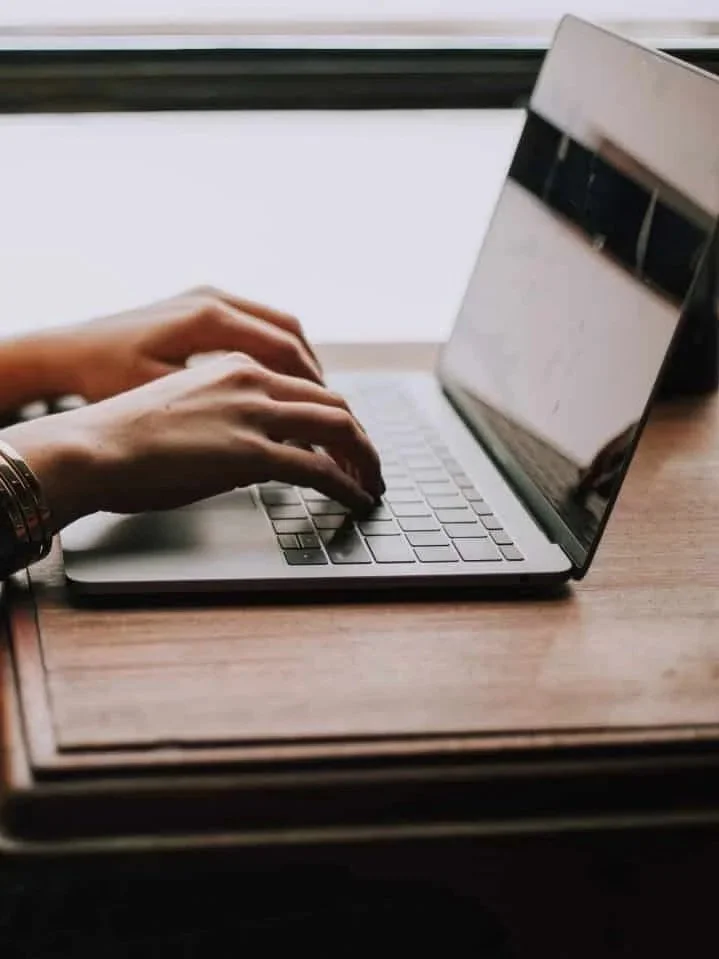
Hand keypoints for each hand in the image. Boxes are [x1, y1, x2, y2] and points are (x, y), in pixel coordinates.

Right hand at [3, 353, 383, 531]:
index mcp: (236, 367)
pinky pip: (319, 468)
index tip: (346, 441)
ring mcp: (254, 414)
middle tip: (370, 465)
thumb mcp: (188, 413)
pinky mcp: (251, 452)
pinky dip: (347, 485)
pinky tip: (356, 499)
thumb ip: (231, 424)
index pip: (306, 387)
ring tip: (373, 484)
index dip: (335, 416)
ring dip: (364, 459)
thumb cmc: (126, 437)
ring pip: (337, 429)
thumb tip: (259, 458)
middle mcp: (253, 381)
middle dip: (360, 438)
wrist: (92, 446)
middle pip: (333, 404)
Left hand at [38, 286, 323, 402]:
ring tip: (312, 395)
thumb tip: (272, 429)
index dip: (312, 385)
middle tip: (331, 408)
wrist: (68, 350)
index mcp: (208, 319)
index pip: (283, 349)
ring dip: (299, 359)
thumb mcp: (164, 397)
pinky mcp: (201, 303)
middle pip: (289, 331)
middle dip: (314, 373)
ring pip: (277, 324)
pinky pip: (257, 322)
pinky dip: (277, 350)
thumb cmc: (106, 376)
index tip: (327, 414)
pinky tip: (279, 378)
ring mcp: (208, 296)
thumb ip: (220, 407)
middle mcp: (214, 299)